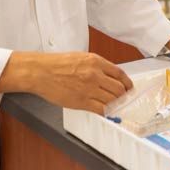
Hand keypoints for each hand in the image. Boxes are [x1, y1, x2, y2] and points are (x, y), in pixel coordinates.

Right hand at [0, 51, 132, 114]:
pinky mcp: (82, 102)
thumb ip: (95, 66)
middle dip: (123, 95)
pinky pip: (101, 110)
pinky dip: (106, 112)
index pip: (119, 73)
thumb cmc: (56, 64)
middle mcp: (95, 74)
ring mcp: (89, 88)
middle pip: (119, 89)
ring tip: (113, 106)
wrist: (41, 72)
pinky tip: (105, 111)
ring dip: (115, 104)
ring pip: (112, 100)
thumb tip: (108, 77)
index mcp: (95, 61)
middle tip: (122, 99)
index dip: (127, 83)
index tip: (129, 87)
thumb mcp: (80, 57)